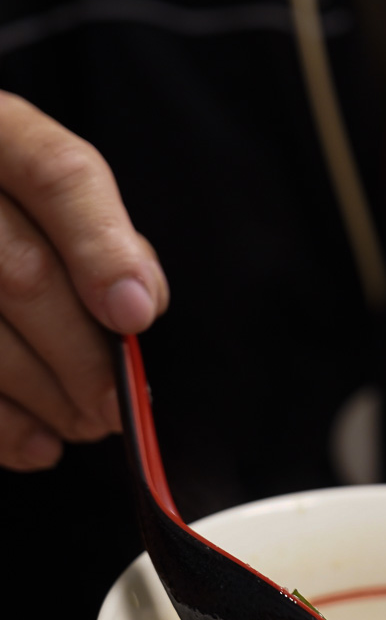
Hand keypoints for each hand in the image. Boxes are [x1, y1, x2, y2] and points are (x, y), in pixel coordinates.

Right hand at [0, 91, 168, 470]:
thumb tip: (139, 301)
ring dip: (43, 396)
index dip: (103, 248)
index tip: (137, 315)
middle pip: (20, 273)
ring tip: (86, 425)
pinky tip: (34, 444)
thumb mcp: (39, 183)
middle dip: (83, 354)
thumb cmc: (6, 206)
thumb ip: (93, 229)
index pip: (57, 175)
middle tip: (119, 405)